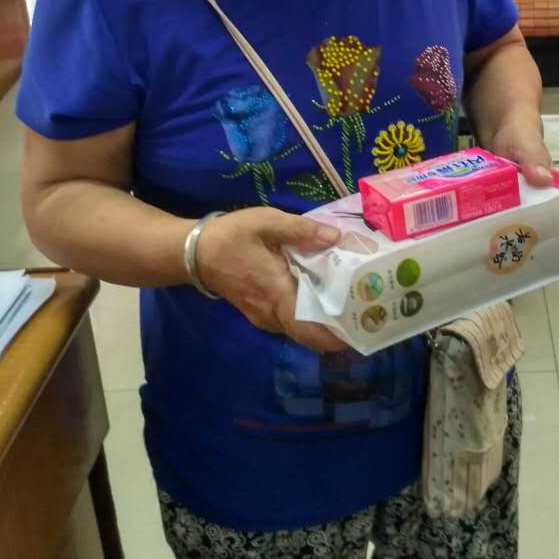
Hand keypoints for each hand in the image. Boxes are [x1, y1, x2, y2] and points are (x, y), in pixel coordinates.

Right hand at [195, 207, 346, 352]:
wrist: (194, 252)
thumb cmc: (231, 237)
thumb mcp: (267, 223)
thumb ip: (302, 230)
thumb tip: (336, 237)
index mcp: (276, 294)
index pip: (309, 328)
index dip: (335, 336)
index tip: (361, 331)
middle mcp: (271, 314)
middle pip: (309, 334)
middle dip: (336, 330)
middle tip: (364, 313)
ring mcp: (264, 317)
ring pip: (299, 329)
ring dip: (322, 323)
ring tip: (350, 304)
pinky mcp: (259, 313)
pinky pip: (290, 321)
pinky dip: (308, 316)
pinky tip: (322, 297)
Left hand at [489, 116, 558, 287]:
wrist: (497, 127)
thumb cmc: (520, 135)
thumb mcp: (526, 142)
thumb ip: (533, 156)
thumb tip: (543, 179)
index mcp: (553, 197)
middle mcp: (537, 209)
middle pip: (546, 240)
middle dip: (544, 262)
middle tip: (532, 282)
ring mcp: (514, 211)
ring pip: (518, 239)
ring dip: (513, 256)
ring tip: (502, 279)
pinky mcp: (493, 209)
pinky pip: (493, 228)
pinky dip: (489, 240)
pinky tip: (477, 255)